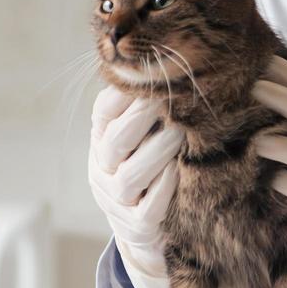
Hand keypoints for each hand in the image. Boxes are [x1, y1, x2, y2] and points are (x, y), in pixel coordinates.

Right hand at [87, 86, 184, 287]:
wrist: (147, 225)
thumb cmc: (151, 162)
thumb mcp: (143, 132)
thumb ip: (150, 103)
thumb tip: (175, 61)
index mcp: (103, 138)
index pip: (104, 111)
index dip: (126, 93)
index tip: (154, 75)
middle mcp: (103, 169)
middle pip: (115, 140)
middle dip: (144, 117)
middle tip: (174, 99)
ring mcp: (116, 200)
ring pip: (130, 176)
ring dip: (159, 151)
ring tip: (183, 133)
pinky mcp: (137, 227)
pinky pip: (148, 208)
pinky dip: (164, 188)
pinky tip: (181, 170)